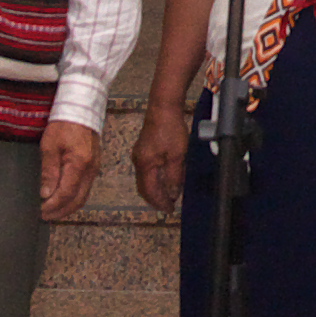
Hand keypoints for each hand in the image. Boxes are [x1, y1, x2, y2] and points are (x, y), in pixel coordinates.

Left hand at [37, 121, 100, 220]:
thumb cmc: (63, 124)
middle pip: (78, 200)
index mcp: (79, 164)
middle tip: (45, 216)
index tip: (40, 211)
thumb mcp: (49, 146)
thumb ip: (48, 171)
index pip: (66, 194)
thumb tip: (46, 194)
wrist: (81, 108)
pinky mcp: (94, 167)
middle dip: (61, 212)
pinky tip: (62, 198)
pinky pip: (85, 189)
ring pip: (83, 196)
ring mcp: (94, 169)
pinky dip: (73, 198)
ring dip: (67, 207)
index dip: (53, 205)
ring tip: (52, 211)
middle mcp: (91, 170)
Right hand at [132, 100, 190, 215]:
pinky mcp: (144, 147)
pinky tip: (165, 177)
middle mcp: (138, 161)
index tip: (170, 209)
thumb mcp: (177, 156)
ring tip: (168, 194)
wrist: (163, 106)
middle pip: (144, 187)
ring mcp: (140, 153)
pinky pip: (147, 169)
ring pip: (146, 178)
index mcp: (145, 165)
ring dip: (156, 188)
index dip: (160, 202)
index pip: (150, 191)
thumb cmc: (170, 129)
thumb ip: (174, 177)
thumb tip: (173, 193)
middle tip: (168, 205)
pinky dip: (155, 177)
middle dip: (156, 198)